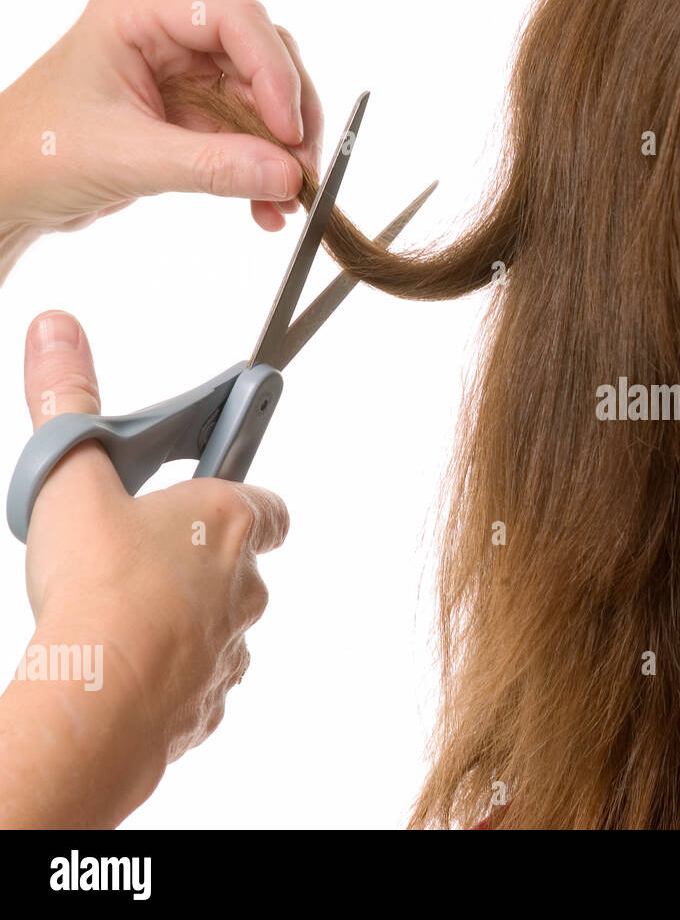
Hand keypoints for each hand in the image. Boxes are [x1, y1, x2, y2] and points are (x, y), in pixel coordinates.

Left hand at [0, 0, 323, 234]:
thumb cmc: (36, 154)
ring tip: (288, 199)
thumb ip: (211, 166)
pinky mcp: (191, 119)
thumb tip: (286, 175)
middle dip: (291, 116)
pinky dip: (264, 175)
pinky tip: (266, 210)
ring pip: (264, 103)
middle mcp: (168, 38)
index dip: (275, 72)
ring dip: (283, 154)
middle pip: (263, 57)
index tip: (290, 133)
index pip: (235, 21)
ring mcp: (183, 78)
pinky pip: (249, 140)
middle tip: (303, 170)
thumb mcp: (127, 158)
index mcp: (139, 15)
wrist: (7, 192)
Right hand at [23, 309, 289, 778]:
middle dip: (202, 564)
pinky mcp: (210, 706)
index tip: (215, 496)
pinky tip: (123, 671)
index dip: (245, 500)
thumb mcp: (71, 475)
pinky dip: (171, 679)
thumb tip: (56, 327)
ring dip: (185, 623)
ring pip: (220, 629)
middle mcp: (245, 587)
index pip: (269, 505)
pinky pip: (197, 685)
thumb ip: (67, 398)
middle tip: (139, 560)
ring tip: (123, 620)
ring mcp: (233, 650)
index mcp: (229, 524)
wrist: (101, 701)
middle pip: (242, 569)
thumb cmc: (99, 586)